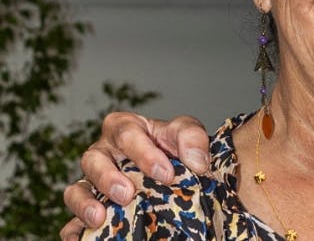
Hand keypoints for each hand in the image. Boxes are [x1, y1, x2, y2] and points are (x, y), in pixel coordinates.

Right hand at [62, 111, 210, 230]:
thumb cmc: (172, 147)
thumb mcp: (186, 133)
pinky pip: (71, 220)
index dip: (144, 153)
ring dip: (85, 203)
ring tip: (99, 217)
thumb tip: (197, 163)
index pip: (127, 133)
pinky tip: (82, 237)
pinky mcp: (89, 208)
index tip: (166, 174)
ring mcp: (93, 182)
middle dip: (108, 177)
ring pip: (76, 189)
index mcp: (125, 128)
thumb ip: (193, 139)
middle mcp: (103, 153)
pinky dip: (73, 229)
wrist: (171, 171)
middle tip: (128, 194)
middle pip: (93, 159)